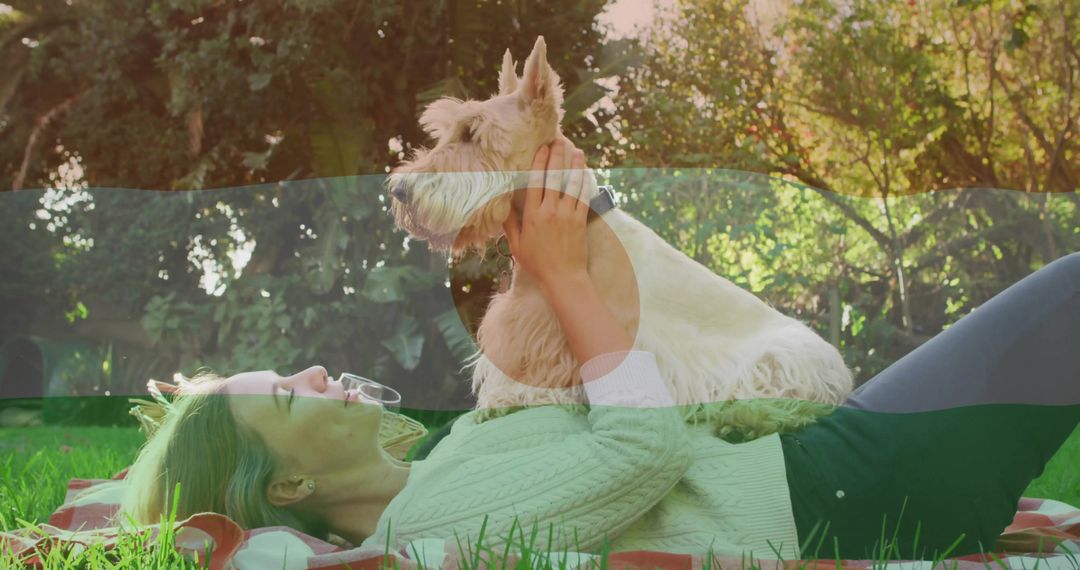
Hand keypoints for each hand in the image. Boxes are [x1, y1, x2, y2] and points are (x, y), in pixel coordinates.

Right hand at [502, 139, 591, 291]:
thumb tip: (502, 206)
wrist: (563, 279)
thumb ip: (510, 224)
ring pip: (572, 184)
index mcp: (533, 216)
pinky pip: (584, 196)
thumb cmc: (537, 264)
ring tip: (576, 150)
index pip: (536, 182)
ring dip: (575, 165)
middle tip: (559, 140)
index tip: (542, 148)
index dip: (539, 162)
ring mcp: (568, 215)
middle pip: (554, 177)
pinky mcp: (581, 221)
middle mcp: (550, 211)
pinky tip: (585, 172)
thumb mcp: (517, 246)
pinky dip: (585, 182)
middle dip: (557, 156)